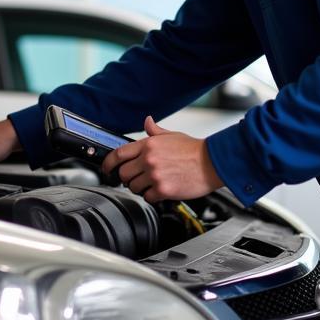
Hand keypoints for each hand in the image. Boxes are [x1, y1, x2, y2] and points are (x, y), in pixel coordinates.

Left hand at [101, 115, 223, 203]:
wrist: (212, 162)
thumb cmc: (194, 150)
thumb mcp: (172, 135)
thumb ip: (155, 131)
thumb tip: (147, 121)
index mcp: (148, 145)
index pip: (119, 154)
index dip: (108, 163)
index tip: (107, 169)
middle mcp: (149, 159)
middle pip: (123, 174)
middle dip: (127, 178)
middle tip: (136, 178)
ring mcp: (155, 175)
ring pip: (133, 187)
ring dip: (140, 188)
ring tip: (151, 184)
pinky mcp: (163, 189)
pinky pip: (147, 197)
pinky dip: (151, 196)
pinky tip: (160, 190)